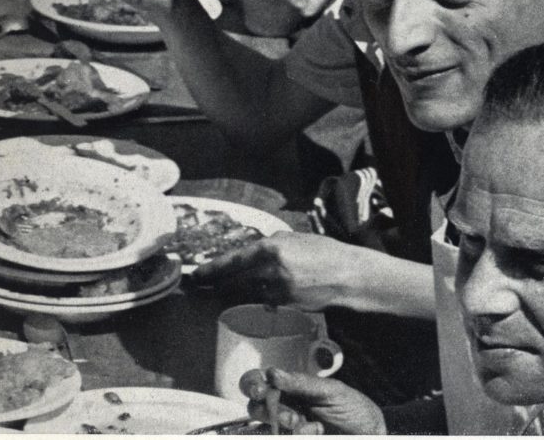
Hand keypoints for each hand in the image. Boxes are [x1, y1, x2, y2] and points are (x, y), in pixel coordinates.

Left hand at [192, 232, 368, 310]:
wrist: (348, 276)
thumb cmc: (323, 251)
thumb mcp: (293, 239)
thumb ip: (270, 245)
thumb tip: (250, 251)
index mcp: (271, 248)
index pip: (233, 261)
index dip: (212, 269)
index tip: (196, 274)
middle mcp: (271, 271)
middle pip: (233, 282)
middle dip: (212, 286)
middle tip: (195, 288)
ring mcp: (278, 291)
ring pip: (245, 295)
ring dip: (228, 294)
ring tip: (213, 292)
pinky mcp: (286, 305)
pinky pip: (262, 302)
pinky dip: (252, 300)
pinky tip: (245, 298)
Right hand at [242, 368, 385, 434]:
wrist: (371, 435)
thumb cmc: (353, 409)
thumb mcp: (331, 391)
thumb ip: (301, 383)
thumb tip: (273, 373)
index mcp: (289, 388)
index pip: (259, 382)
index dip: (252, 384)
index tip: (260, 389)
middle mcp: (284, 408)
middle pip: (255, 407)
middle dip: (266, 410)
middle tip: (289, 416)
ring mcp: (289, 430)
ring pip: (267, 428)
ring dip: (282, 426)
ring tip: (306, 427)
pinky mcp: (293, 439)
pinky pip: (282, 437)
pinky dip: (295, 436)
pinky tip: (315, 433)